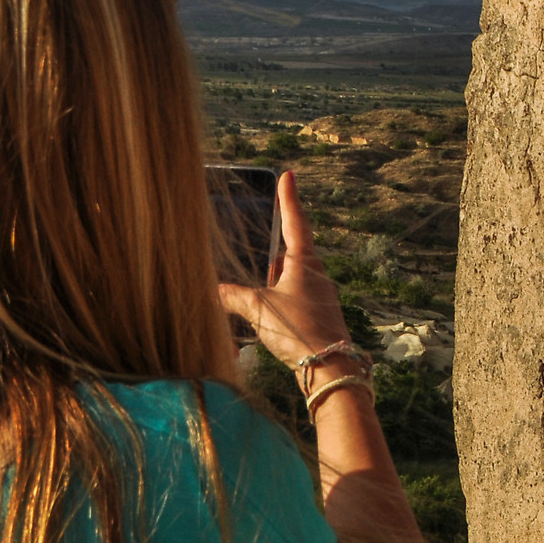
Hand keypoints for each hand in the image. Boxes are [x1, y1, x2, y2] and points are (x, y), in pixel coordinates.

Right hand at [218, 171, 358, 376]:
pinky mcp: (318, 317)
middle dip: (274, 254)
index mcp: (305, 263)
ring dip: (273, 284)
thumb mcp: (259, 309)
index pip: (295, 222)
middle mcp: (316, 275)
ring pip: (290, 280)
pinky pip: (293, 301)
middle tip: (260, 252)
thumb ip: (233, 296)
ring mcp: (319, 296)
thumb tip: (214, 290)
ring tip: (257, 297)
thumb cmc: (299, 330)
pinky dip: (278, 304)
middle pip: (290, 255)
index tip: (289, 175)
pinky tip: (267, 319)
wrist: (330, 367)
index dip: (289, 199)